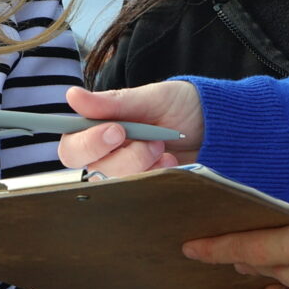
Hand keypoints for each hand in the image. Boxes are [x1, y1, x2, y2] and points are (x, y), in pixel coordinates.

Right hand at [59, 83, 203, 175]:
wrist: (216, 126)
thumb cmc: (179, 105)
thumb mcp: (149, 98)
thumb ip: (111, 102)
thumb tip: (72, 96)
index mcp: (98, 129)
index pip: (72, 147)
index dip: (88, 144)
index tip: (117, 131)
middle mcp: (106, 155)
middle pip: (93, 171)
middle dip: (126, 157)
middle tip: (150, 140)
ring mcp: (126, 174)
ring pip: (117, 184)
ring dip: (143, 165)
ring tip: (162, 147)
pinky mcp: (145, 188)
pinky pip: (141, 193)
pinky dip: (157, 176)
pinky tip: (170, 163)